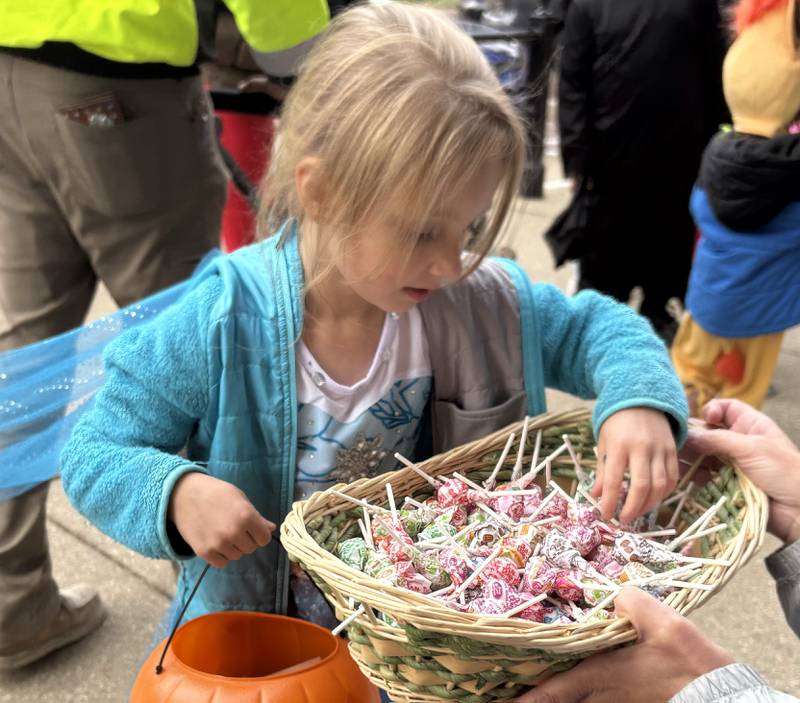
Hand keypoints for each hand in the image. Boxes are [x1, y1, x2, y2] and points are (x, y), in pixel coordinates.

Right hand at [168, 472, 276, 567]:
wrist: (185, 494)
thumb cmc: (216, 493)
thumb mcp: (240, 498)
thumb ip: (257, 516)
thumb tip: (271, 528)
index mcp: (246, 516)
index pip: (264, 538)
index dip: (259, 533)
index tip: (252, 528)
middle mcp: (234, 532)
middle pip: (251, 548)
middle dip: (247, 539)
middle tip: (234, 527)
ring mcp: (219, 544)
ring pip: (237, 556)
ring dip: (234, 547)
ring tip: (223, 532)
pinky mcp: (204, 552)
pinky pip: (222, 563)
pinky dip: (221, 555)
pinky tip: (215, 541)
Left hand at [514, 588, 733, 702]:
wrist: (720, 692)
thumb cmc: (685, 659)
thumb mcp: (656, 618)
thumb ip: (626, 601)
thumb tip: (612, 596)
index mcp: (598, 676)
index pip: (551, 693)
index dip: (524, 702)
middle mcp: (602, 695)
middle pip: (559, 702)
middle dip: (533, 700)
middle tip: (505, 695)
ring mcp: (618, 701)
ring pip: (578, 701)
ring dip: (556, 694)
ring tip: (531, 685)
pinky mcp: (632, 700)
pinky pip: (597, 697)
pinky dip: (578, 691)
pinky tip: (579, 676)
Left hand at [594, 408, 678, 523]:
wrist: (641, 399)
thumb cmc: (617, 423)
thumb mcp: (604, 443)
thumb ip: (602, 470)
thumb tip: (597, 496)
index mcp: (619, 445)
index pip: (614, 479)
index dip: (610, 501)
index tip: (605, 515)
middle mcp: (642, 448)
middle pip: (642, 486)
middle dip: (633, 508)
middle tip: (624, 520)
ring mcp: (660, 449)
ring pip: (660, 485)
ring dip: (649, 505)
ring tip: (637, 512)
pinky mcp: (673, 450)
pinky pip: (672, 478)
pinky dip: (664, 493)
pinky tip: (653, 499)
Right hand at [685, 399, 799, 543]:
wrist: (799, 510)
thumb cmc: (784, 471)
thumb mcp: (751, 448)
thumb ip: (717, 439)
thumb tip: (688, 436)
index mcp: (751, 425)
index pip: (726, 408)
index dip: (713, 410)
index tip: (707, 419)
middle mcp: (739, 441)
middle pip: (709, 432)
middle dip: (694, 437)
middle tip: (679, 444)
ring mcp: (733, 462)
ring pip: (704, 454)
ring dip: (691, 457)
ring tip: (678, 462)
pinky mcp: (727, 482)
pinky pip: (706, 475)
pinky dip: (695, 475)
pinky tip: (688, 477)